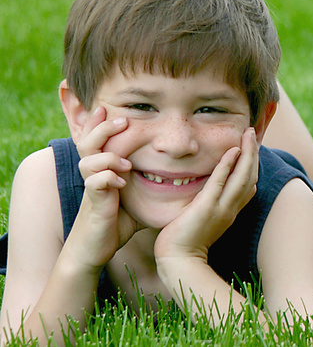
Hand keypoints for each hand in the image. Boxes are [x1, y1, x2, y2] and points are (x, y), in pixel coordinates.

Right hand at [64, 107, 142, 271]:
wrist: (95, 248)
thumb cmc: (118, 221)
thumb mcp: (137, 198)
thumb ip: (150, 184)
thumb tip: (180, 176)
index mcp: (103, 169)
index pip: (98, 139)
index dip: (100, 122)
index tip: (110, 107)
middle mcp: (94, 174)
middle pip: (87, 141)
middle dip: (102, 127)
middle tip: (123, 119)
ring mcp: (92, 188)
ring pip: (88, 159)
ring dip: (108, 157)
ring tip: (127, 163)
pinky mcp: (94, 203)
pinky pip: (94, 183)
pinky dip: (107, 178)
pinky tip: (121, 182)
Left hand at [154, 127, 258, 264]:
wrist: (177, 261)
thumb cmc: (184, 243)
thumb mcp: (202, 221)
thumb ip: (207, 205)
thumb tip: (205, 193)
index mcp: (230, 211)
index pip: (249, 185)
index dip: (253, 165)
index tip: (251, 148)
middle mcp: (231, 209)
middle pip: (250, 177)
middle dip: (253, 153)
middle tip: (252, 133)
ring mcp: (221, 208)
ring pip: (243, 177)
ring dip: (248, 153)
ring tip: (248, 134)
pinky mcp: (207, 208)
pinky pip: (221, 182)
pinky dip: (229, 165)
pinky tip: (233, 150)